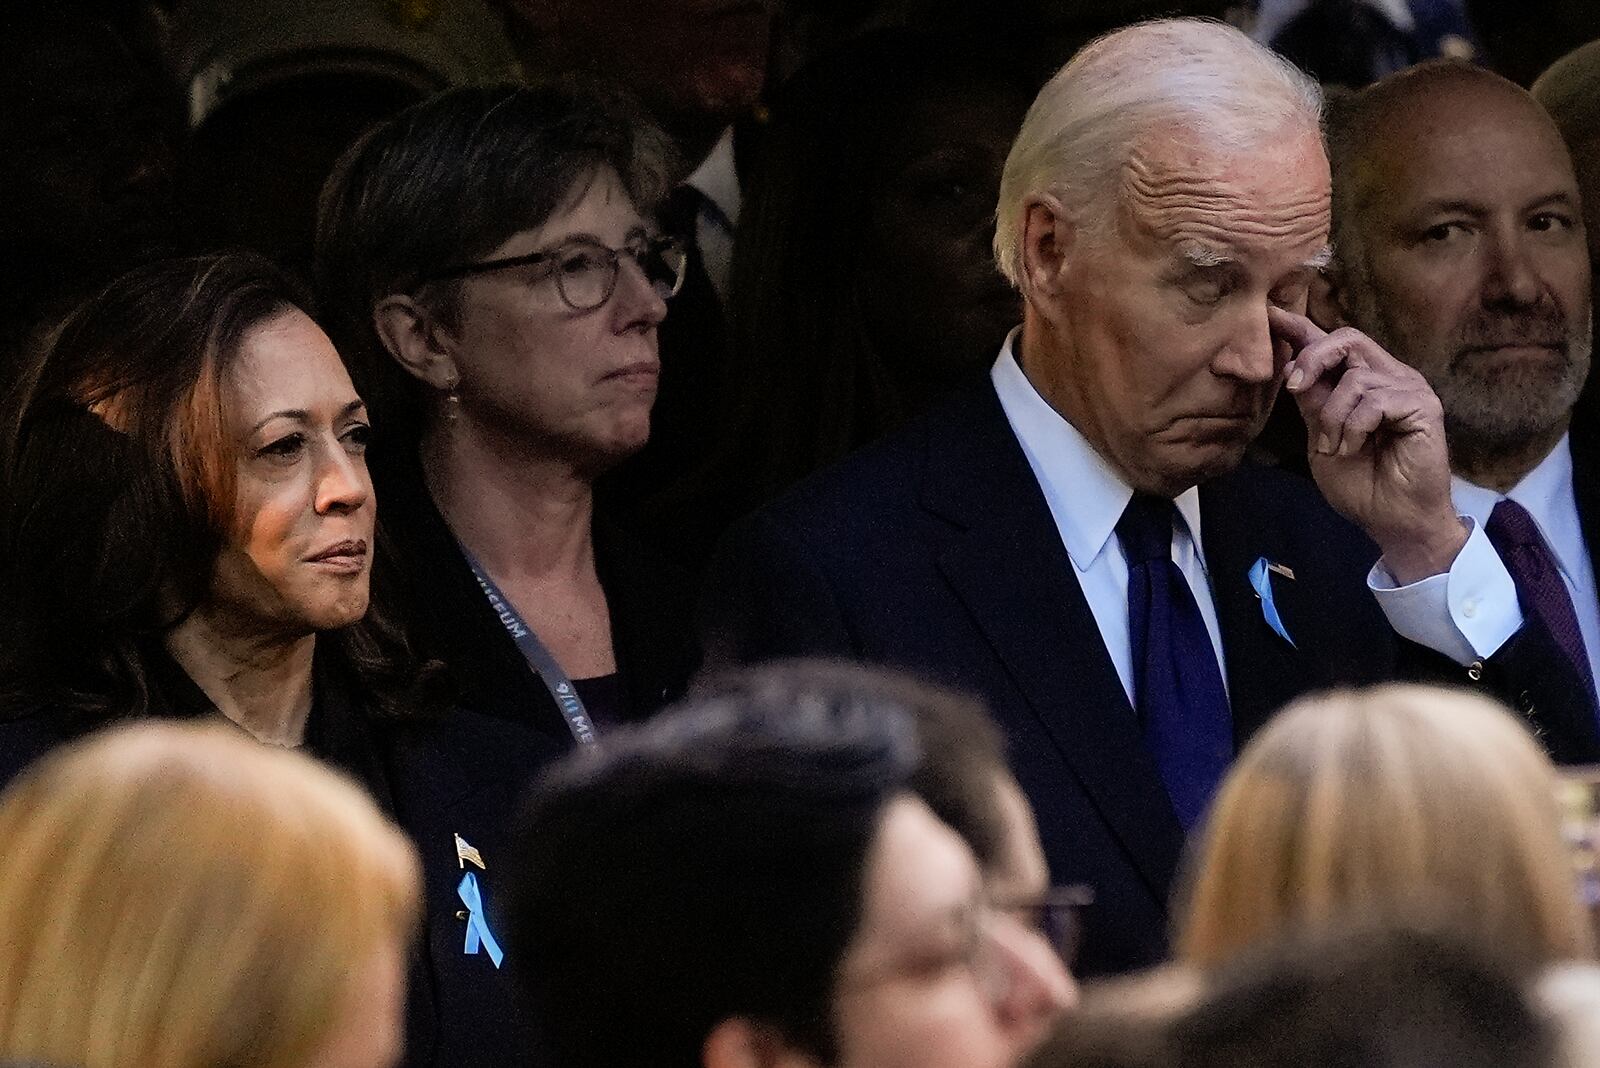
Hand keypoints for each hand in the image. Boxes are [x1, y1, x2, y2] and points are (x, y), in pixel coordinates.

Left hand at [1272, 306, 1466, 583]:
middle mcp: (1387, 377)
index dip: (1302, 327)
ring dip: (1333, 415)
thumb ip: (1312, 402)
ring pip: (1355, 377)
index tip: (1271, 314)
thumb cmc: (1360, 483)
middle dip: (1312, 359)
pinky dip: (1354, 426)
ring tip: (1334, 446)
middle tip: (1294, 387)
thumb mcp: (1321, 437)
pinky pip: (1375, 400)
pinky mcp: (1423, 405)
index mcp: (1363, 383)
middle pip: (1347, 339)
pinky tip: (1353, 447)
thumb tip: (1291, 364)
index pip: (1333, 343)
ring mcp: (1408, 388)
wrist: (1391, 520)